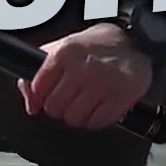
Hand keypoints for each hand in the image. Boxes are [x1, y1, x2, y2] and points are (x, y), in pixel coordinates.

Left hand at [18, 22, 152, 129]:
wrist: (134, 42)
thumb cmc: (96, 47)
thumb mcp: (62, 48)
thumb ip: (38, 73)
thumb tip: (30, 104)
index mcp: (64, 53)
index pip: (38, 88)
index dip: (39, 96)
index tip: (45, 96)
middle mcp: (83, 67)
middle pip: (54, 107)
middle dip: (58, 107)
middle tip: (69, 98)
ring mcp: (104, 83)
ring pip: (74, 118)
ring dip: (77, 115)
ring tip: (85, 101)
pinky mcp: (122, 97)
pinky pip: (97, 122)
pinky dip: (95, 119)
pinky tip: (98, 106)